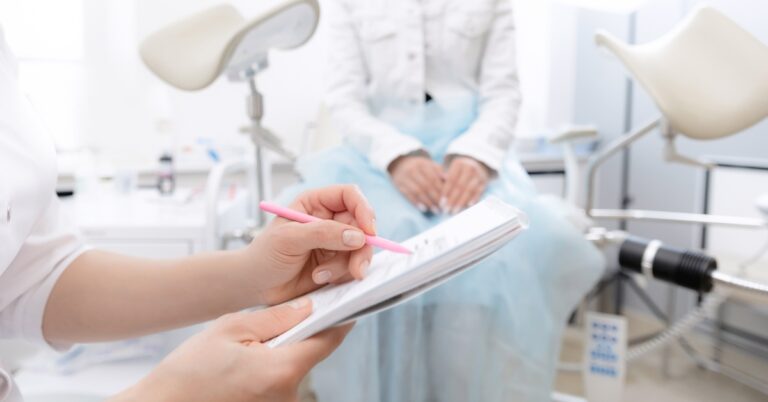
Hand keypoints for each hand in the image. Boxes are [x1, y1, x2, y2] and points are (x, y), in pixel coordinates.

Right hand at [112, 299, 351, 401]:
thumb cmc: (189, 372)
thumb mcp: (230, 329)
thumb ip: (275, 318)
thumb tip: (307, 307)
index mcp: (282, 371)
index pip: (328, 339)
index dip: (338, 317)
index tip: (344, 301)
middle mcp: (288, 395)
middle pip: (312, 353)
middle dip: (302, 332)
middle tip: (283, 316)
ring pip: (295, 367)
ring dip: (284, 351)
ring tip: (252, 343)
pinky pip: (281, 381)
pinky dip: (272, 366)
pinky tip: (247, 361)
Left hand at [247, 185, 375, 304]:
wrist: (255, 286)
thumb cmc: (264, 256)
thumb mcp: (289, 239)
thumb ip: (323, 234)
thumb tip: (358, 236)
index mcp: (315, 203)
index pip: (350, 196)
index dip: (363, 210)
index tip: (369, 232)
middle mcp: (329, 220)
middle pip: (362, 226)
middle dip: (361, 248)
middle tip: (357, 268)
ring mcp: (335, 243)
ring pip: (361, 249)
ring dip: (348, 266)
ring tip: (322, 276)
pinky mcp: (337, 264)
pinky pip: (354, 267)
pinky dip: (342, 276)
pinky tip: (320, 279)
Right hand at [388, 154, 444, 212]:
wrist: (400, 164)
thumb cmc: (420, 168)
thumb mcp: (430, 166)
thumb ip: (439, 172)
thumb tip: (448, 179)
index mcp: (423, 164)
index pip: (434, 178)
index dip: (441, 190)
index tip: (448, 199)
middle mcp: (412, 169)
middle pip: (426, 185)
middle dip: (436, 198)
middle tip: (443, 208)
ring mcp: (404, 177)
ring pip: (418, 191)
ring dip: (428, 202)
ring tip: (436, 210)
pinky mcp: (398, 185)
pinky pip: (408, 195)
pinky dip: (416, 203)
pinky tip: (424, 209)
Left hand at [442, 156, 490, 213]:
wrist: (477, 165)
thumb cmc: (459, 172)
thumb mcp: (452, 170)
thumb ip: (445, 179)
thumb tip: (439, 188)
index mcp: (459, 164)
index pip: (451, 179)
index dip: (446, 192)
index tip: (441, 203)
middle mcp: (470, 168)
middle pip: (460, 186)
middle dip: (452, 199)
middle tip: (446, 210)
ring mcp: (478, 175)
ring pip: (469, 190)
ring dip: (461, 202)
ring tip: (454, 211)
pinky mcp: (484, 182)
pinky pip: (478, 192)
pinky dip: (473, 200)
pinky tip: (467, 206)